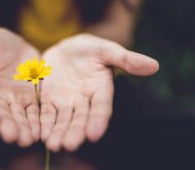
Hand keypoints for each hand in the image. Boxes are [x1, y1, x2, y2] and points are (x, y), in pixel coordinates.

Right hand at [0, 28, 40, 146]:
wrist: (14, 46)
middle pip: (1, 114)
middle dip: (7, 126)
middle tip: (13, 137)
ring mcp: (14, 100)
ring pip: (18, 117)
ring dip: (23, 129)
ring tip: (28, 139)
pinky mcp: (30, 99)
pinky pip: (34, 112)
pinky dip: (37, 122)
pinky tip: (41, 131)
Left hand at [40, 34, 158, 151]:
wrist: (66, 49)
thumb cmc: (89, 49)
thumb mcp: (106, 49)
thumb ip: (126, 58)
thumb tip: (154, 66)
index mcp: (100, 90)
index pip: (101, 108)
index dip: (98, 120)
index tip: (94, 134)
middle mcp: (84, 101)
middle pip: (80, 119)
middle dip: (75, 132)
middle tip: (69, 145)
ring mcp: (65, 102)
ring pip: (62, 120)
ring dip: (58, 132)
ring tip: (53, 145)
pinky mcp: (49, 100)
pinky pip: (46, 113)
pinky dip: (43, 123)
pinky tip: (40, 134)